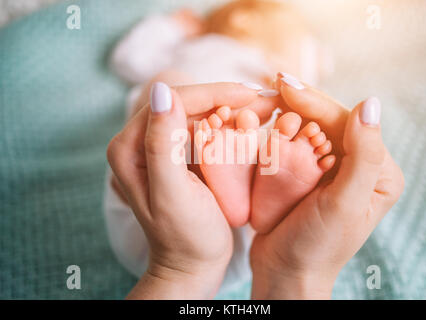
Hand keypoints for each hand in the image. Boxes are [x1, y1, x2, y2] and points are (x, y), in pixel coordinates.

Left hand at [107, 82, 277, 298]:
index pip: (171, 102)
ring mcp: (157, 147)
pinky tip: (249, 122)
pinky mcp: (176, 155)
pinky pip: (202, 128)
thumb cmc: (185, 237)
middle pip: (185, 104)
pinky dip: (227, 124)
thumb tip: (161, 91)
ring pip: (196, 113)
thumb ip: (162, 145)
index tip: (249, 93)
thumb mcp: (173, 194)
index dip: (211, 93)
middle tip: (262, 98)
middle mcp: (138, 143)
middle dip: (224, 98)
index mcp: (128, 148)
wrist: (192, 263)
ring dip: (229, 108)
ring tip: (262, 106)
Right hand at [250, 75, 403, 298]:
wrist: (286, 271)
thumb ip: (363, 155)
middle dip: (301, 101)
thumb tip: (371, 104)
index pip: (347, 124)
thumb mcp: (345, 203)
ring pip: (311, 128)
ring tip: (268, 95)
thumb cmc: (317, 245)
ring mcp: (332, 169)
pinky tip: (268, 116)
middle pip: (329, 121)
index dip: (316, 102)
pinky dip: (281, 128)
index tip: (283, 84)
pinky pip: (296, 143)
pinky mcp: (310, 174)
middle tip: (273, 81)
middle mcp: (359, 166)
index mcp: (379, 171)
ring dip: (290, 110)